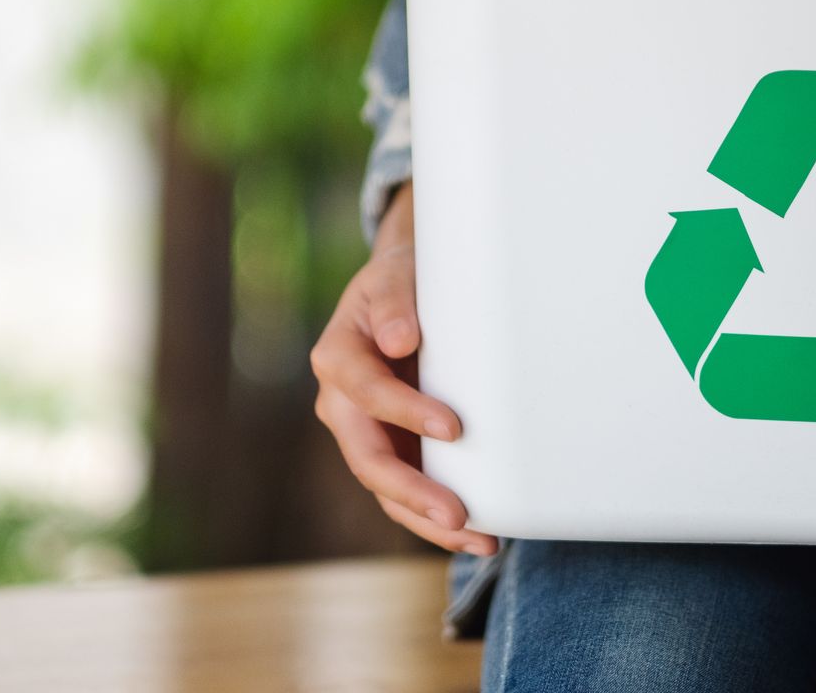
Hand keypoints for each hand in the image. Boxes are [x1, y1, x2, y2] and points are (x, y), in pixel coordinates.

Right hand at [311, 182, 498, 555]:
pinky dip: (435, 517)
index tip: (453, 427)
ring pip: (387, 489)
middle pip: (369, 458)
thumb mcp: (395, 276)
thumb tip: (400, 341)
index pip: (366, 392)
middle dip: (412, 492)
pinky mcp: (391, 449)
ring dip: (428, 520)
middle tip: (456, 514)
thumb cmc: (401, 281)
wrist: (402, 292)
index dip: (405, 412)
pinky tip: (478, 534)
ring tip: (479, 539)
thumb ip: (396, 302)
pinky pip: (406, 492)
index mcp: (337, 358)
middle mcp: (342, 404)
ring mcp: (365, 433)